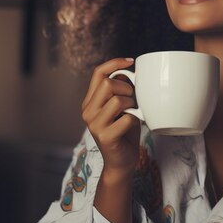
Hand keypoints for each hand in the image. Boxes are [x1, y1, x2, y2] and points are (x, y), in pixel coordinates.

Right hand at [81, 58, 139, 174]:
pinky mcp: (105, 137)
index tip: (131, 60)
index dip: (115, 63)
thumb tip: (128, 72)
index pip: (98, 73)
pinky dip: (135, 120)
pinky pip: (126, 119)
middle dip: (127, 88)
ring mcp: (94, 125)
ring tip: (133, 112)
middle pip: (108, 84)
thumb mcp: (121, 107)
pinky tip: (133, 125)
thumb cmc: (124, 132)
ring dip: (132, 104)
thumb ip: (120, 90)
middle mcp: (88, 111)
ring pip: (117, 100)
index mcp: (90, 101)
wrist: (121, 162)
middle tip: (133, 100)